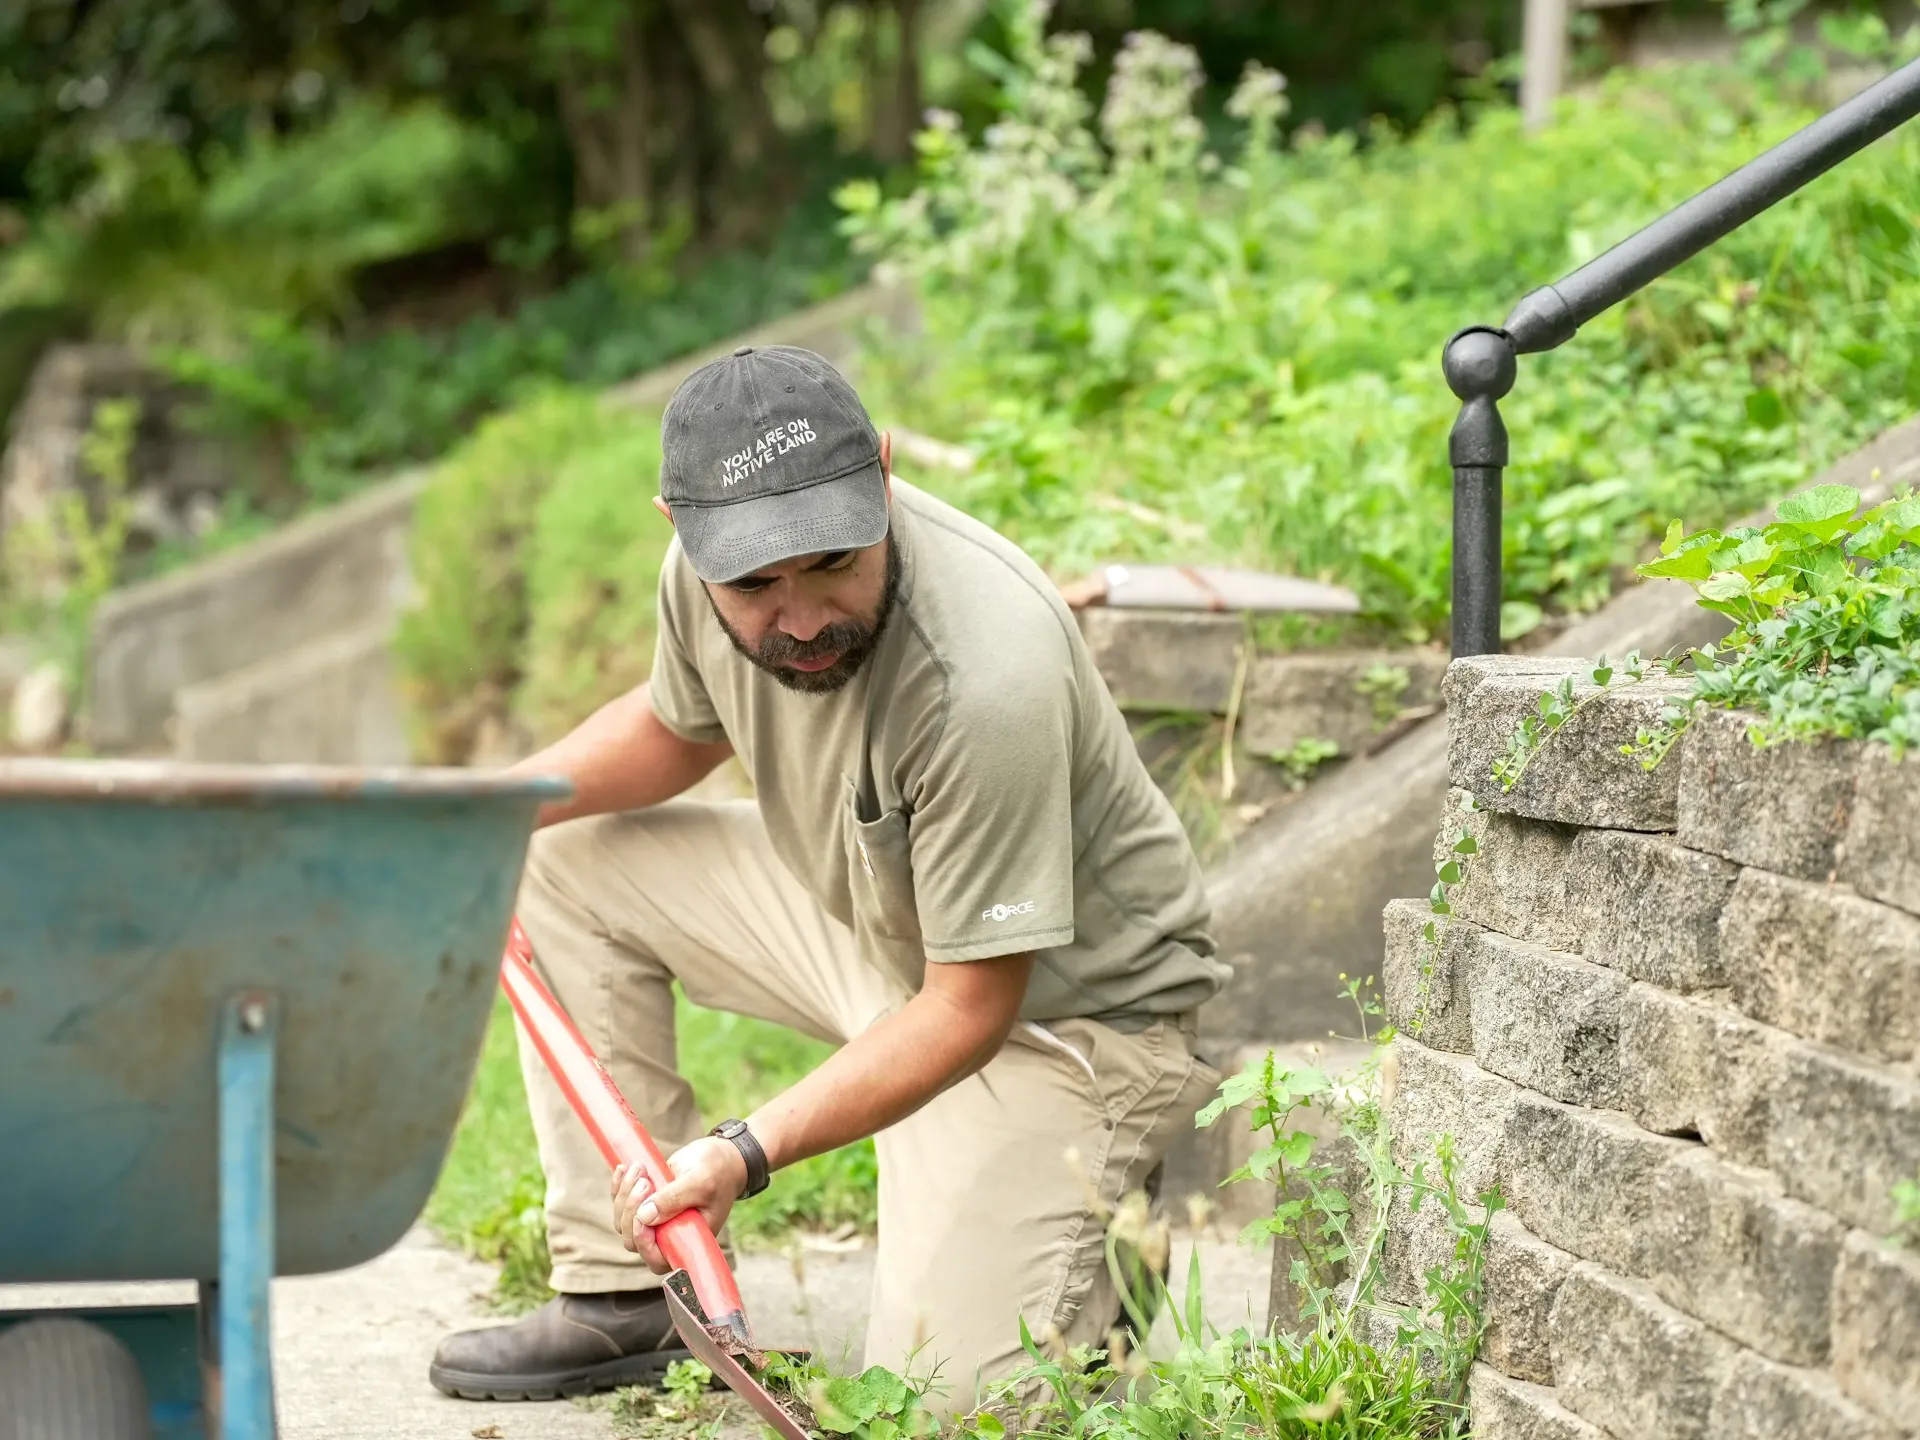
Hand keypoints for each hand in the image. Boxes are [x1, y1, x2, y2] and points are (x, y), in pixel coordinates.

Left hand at [609, 1138, 749, 1272]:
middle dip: (631, 1210)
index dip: (644, 1243)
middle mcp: (669, 1235)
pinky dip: (619, 1187)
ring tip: (639, 1168)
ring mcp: (656, 1220)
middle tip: (644, 1181)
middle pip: (634, 1240)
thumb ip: (674, 1199)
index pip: (657, 1259)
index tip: (642, 1217)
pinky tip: (623, 1169)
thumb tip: (645, 1216)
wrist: (721, 1155)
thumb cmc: (718, 1171)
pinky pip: (622, 1204)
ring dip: (624, 1195)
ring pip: (624, 1222)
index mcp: (688, 1240)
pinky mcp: (647, 1203)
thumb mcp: (700, 1182)